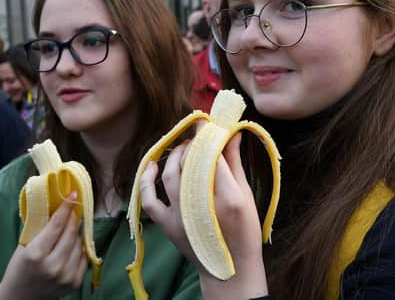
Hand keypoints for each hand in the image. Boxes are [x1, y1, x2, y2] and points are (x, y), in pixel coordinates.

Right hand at [0, 192, 87, 299]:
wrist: (20, 297)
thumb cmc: (19, 268)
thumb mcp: (24, 245)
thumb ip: (39, 227)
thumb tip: (55, 204)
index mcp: (36, 255)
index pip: (56, 225)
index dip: (66, 207)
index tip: (73, 194)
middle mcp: (52, 266)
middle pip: (70, 233)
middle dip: (73, 218)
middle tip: (73, 208)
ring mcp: (65, 276)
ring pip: (78, 244)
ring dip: (75, 233)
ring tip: (69, 228)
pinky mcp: (73, 283)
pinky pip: (83, 257)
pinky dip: (79, 248)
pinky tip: (72, 244)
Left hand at [140, 132, 267, 298]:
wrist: (230, 271)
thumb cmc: (244, 231)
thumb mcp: (247, 196)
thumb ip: (235, 163)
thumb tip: (231, 132)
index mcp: (229, 198)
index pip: (213, 156)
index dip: (208, 136)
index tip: (207, 124)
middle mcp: (202, 205)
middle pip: (191, 163)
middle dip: (193, 143)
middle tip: (199, 135)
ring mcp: (181, 216)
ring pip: (171, 175)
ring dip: (175, 155)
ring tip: (184, 147)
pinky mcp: (167, 225)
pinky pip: (150, 200)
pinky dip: (147, 181)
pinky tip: (153, 166)